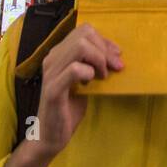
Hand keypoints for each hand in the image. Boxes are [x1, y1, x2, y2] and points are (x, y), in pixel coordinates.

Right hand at [0, 24, 122, 166]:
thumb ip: (93, 65)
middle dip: (105, 49)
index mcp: (58, 54)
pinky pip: (75, 69)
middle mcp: (52, 58)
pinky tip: (90, 83)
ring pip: (80, 47)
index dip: (104, 40)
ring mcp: (51, 72)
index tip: (116, 57)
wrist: (51, 136)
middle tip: (114, 68)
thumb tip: (115, 53)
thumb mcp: (84, 82)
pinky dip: (89, 73)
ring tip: (102, 76)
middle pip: (84, 34)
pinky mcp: (53, 89)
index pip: (84, 30)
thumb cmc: (68, 109)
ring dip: (99, 59)